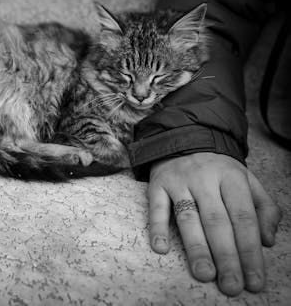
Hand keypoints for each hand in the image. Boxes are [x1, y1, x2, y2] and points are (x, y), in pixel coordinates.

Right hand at [148, 152, 281, 295]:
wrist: (184, 138)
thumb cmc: (219, 169)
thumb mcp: (247, 180)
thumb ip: (264, 208)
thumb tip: (267, 241)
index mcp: (232, 178)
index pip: (244, 218)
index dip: (250, 251)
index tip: (254, 279)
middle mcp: (205, 179)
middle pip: (217, 221)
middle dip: (226, 256)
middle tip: (231, 285)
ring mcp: (179, 181)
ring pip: (188, 218)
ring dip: (196, 247)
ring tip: (205, 274)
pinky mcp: (157, 184)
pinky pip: (156, 207)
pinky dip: (157, 227)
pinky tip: (161, 248)